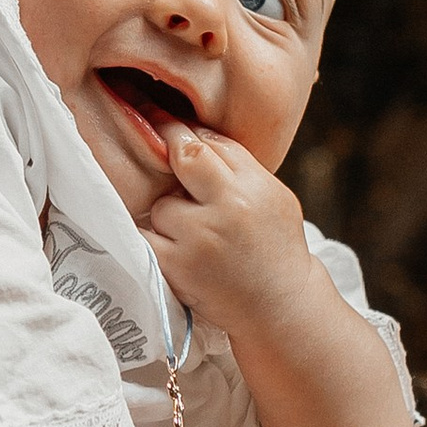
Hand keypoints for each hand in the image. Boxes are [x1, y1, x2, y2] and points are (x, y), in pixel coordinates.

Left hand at [142, 125, 315, 340]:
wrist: (280, 306)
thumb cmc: (276, 246)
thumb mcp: (274, 196)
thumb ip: (238, 164)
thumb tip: (194, 133)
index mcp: (254, 187)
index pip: (209, 143)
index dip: (181, 129)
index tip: (162, 120)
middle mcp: (228, 208)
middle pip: (183, 158)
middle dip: (168, 151)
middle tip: (156, 147)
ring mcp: (199, 237)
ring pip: (161, 205)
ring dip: (168, 215)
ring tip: (191, 234)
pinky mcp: (177, 265)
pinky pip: (145, 237)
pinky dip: (152, 240)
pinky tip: (169, 246)